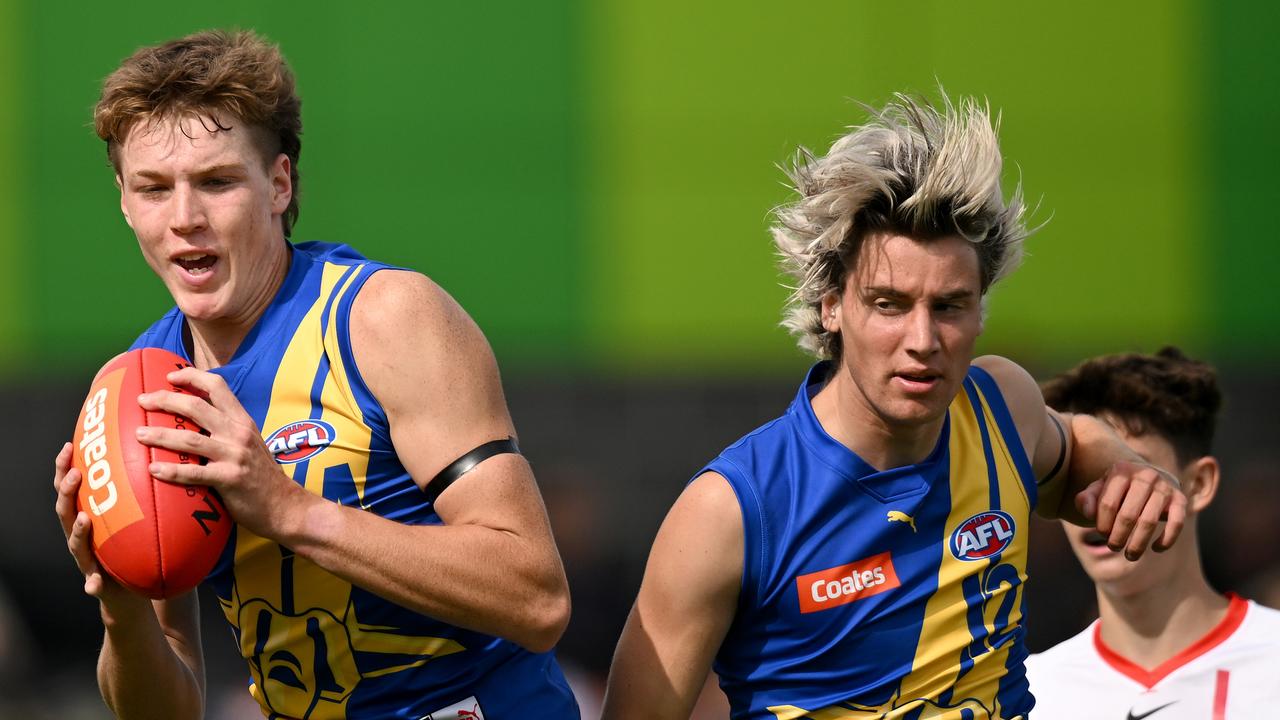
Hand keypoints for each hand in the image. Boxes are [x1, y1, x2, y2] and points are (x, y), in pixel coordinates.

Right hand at [52, 443, 148, 609]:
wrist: (132, 588)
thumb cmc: (134, 544)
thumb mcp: (136, 515)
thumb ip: (142, 491)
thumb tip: (162, 455)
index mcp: (88, 513)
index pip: (72, 487)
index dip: (67, 466)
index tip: (70, 444)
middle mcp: (82, 534)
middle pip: (65, 509)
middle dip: (67, 491)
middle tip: (76, 474)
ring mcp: (85, 559)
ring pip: (75, 543)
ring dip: (77, 531)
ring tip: (83, 519)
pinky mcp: (96, 582)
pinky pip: (93, 583)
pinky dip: (92, 583)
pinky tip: (94, 583)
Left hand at [135, 367, 306, 539]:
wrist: (285, 505)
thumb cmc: (262, 476)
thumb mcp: (250, 443)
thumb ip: (228, 430)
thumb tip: (195, 423)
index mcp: (242, 420)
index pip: (217, 386)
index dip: (192, 377)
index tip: (169, 377)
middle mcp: (238, 433)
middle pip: (196, 407)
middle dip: (165, 400)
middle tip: (142, 400)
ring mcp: (234, 455)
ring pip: (190, 438)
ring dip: (160, 434)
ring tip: (139, 433)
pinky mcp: (229, 479)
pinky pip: (194, 473)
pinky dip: (171, 471)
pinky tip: (153, 470)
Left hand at [1075, 460, 1186, 559]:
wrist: (1148, 479)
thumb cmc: (1117, 489)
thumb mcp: (1099, 490)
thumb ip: (1087, 500)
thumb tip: (1088, 513)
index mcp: (1122, 470)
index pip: (1108, 504)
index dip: (1102, 524)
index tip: (1102, 534)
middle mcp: (1145, 475)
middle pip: (1128, 515)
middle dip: (1118, 537)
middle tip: (1113, 547)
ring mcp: (1164, 486)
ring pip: (1149, 522)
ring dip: (1138, 543)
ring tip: (1130, 555)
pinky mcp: (1180, 499)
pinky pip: (1176, 523)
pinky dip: (1166, 539)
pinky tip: (1156, 548)